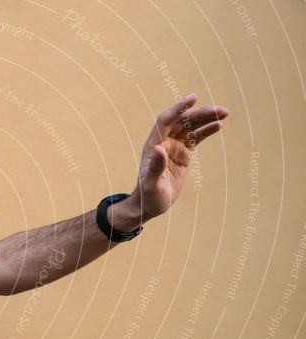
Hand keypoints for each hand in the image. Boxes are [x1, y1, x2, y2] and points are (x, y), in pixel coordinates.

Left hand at [127, 93, 228, 221]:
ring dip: (206, 119)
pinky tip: (218, 125)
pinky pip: (195, 138)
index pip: (166, 120)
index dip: (179, 108)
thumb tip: (159, 148)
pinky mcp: (183, 154)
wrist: (150, 205)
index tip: (194, 98)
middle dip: (200, 113)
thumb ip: (155, 167)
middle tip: (221, 110)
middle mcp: (163, 142)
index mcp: (153, 144)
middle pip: (182, 121)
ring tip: (224, 113)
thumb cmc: (148, 196)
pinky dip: (206, 131)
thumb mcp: (151, 184)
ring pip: (191, 127)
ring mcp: (174, 146)